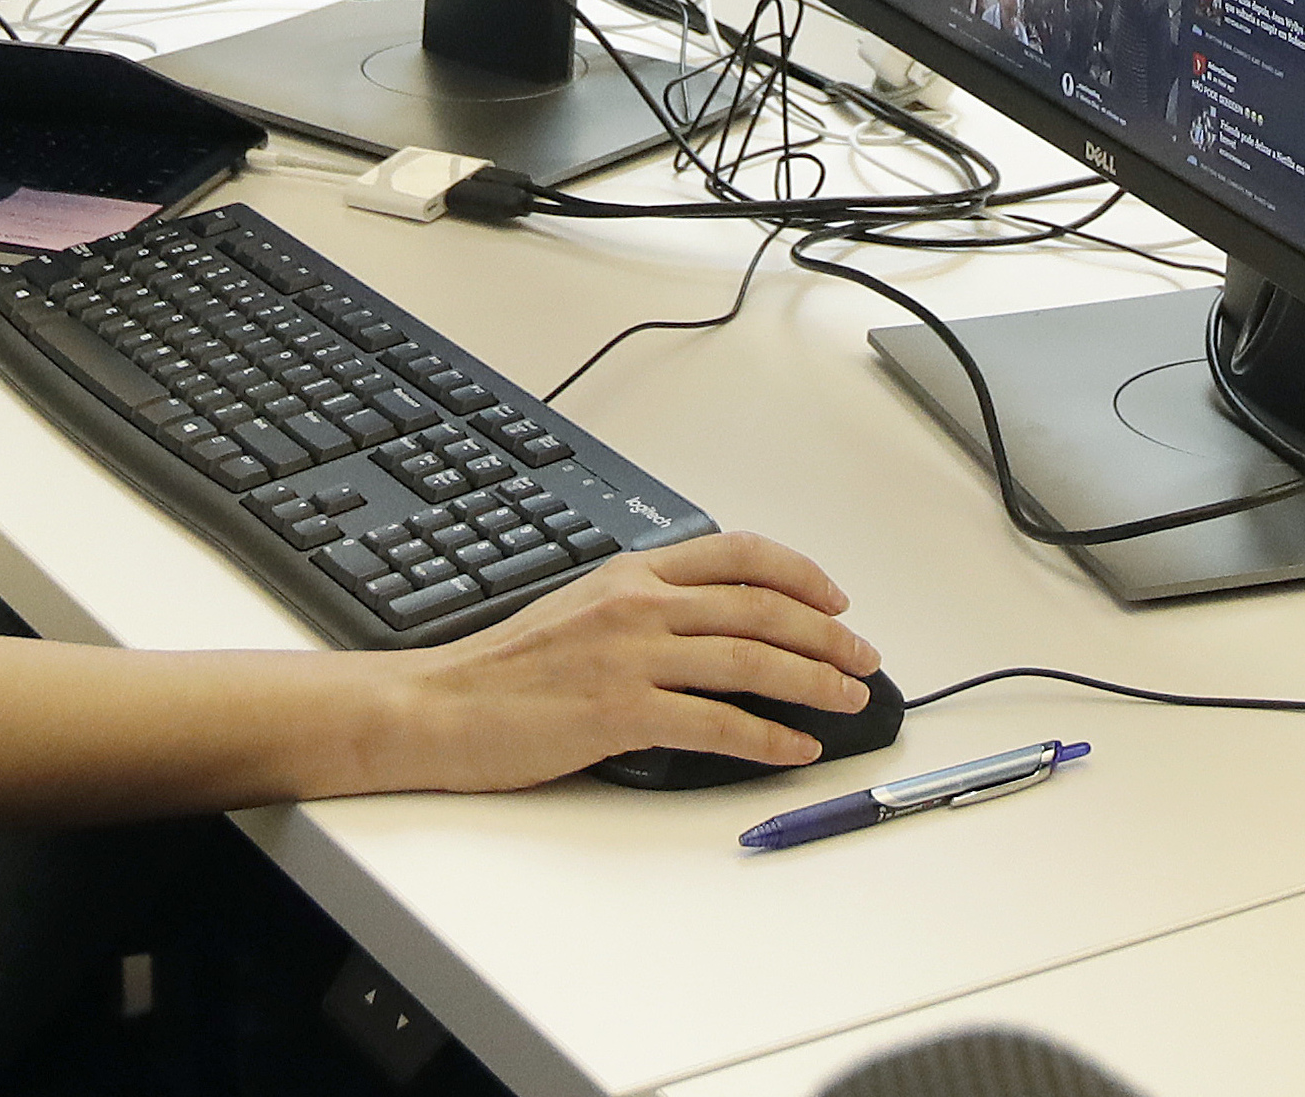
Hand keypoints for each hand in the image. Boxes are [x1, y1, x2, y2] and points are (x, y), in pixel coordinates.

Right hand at [371, 533, 878, 790]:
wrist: (441, 705)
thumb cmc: (504, 668)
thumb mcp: (579, 609)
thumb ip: (643, 608)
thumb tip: (709, 627)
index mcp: (630, 574)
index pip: (736, 554)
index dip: (798, 573)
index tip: (834, 597)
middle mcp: (638, 605)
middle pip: (760, 608)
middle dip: (826, 633)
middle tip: (863, 656)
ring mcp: (632, 656)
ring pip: (751, 660)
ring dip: (814, 681)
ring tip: (849, 698)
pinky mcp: (623, 712)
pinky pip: (717, 723)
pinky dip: (768, 737)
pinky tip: (796, 749)